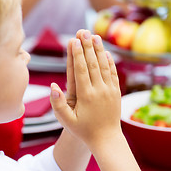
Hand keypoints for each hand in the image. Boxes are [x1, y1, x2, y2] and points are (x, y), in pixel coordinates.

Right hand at [50, 29, 121, 147]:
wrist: (107, 139)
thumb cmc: (85, 131)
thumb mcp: (67, 122)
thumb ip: (58, 104)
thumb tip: (53, 86)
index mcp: (87, 96)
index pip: (81, 70)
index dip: (77, 54)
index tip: (74, 40)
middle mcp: (100, 90)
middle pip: (93, 64)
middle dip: (88, 46)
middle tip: (84, 31)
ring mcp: (110, 91)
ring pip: (104, 66)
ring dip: (99, 50)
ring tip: (95, 36)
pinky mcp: (116, 92)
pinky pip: (113, 74)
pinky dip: (110, 62)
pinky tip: (106, 53)